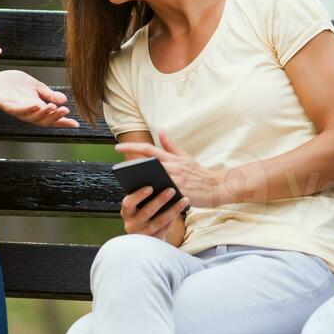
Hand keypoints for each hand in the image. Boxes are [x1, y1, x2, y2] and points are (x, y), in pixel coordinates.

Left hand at [0, 70, 78, 127]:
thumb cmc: (15, 85)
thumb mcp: (36, 87)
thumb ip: (48, 94)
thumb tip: (64, 99)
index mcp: (36, 108)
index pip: (51, 118)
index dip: (63, 122)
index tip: (76, 123)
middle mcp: (28, 112)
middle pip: (43, 120)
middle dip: (54, 117)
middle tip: (64, 111)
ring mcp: (16, 110)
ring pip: (31, 117)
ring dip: (42, 114)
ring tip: (53, 108)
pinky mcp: (5, 105)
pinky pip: (17, 110)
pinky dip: (27, 109)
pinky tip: (36, 104)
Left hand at [114, 131, 229, 207]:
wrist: (216, 186)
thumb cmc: (198, 173)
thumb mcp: (185, 156)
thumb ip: (171, 145)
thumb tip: (160, 131)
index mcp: (172, 158)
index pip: (148, 150)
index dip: (132, 147)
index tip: (117, 147)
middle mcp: (172, 167)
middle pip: (147, 165)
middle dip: (132, 167)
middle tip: (119, 170)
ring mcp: (176, 180)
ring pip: (153, 181)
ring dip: (141, 183)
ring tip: (129, 186)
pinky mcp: (180, 192)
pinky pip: (164, 195)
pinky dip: (154, 198)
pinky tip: (143, 202)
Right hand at [120, 185, 189, 241]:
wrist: (144, 237)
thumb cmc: (144, 213)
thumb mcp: (140, 206)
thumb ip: (146, 197)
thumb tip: (161, 185)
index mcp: (126, 212)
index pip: (128, 203)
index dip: (139, 195)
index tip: (150, 187)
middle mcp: (131, 225)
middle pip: (147, 212)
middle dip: (160, 200)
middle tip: (172, 190)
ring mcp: (141, 235)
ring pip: (159, 222)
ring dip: (173, 210)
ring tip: (184, 200)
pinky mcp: (152, 241)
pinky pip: (164, 230)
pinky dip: (173, 220)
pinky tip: (180, 211)